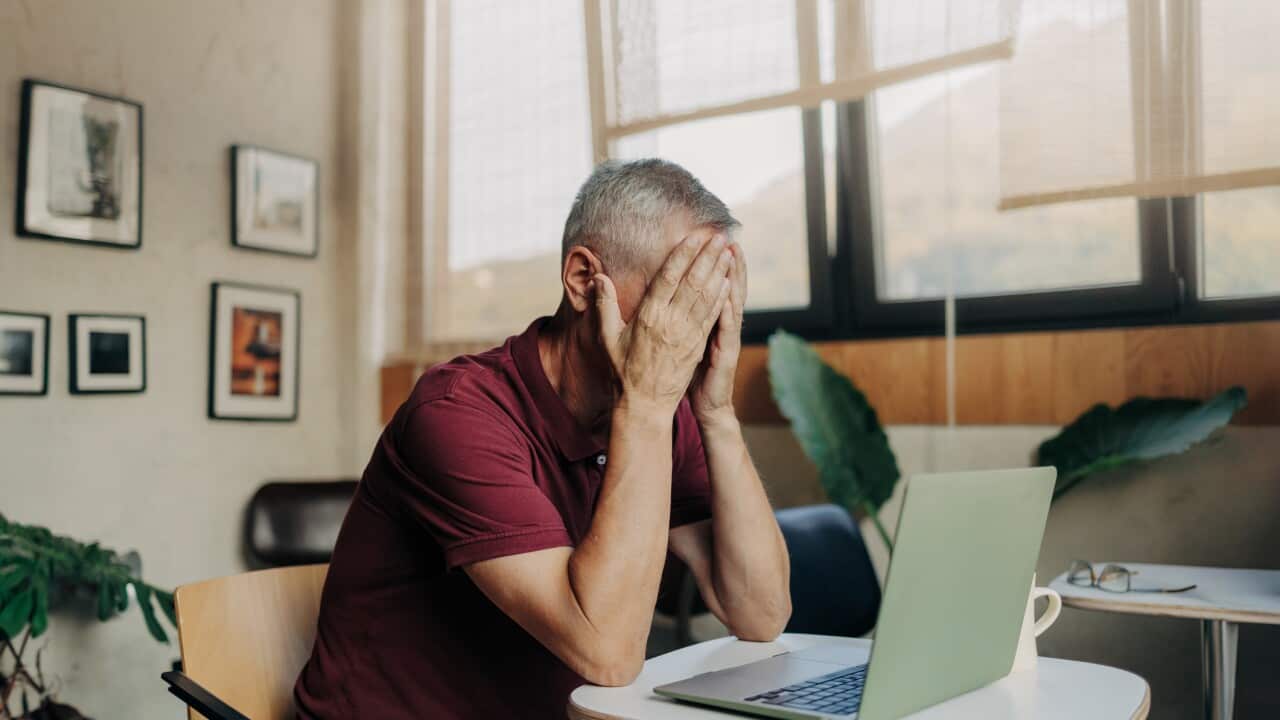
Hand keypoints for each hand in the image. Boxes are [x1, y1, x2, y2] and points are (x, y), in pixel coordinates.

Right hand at [594, 231, 733, 416]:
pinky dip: (722, 297)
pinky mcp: (698, 346)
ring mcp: (687, 335)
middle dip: (708, 256)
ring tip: (727, 251)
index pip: (668, 277)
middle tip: (719, 236)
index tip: (694, 236)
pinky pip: (712, 317)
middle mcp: (670, 323)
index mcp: (648, 317)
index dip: (683, 254)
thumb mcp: (607, 338)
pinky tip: (729, 282)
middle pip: (693, 282)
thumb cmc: (622, 370)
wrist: (644, 405)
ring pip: (707, 297)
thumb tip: (597, 277)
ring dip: (719, 272)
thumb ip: (604, 305)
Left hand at [690, 240, 746, 423]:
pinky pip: (726, 331)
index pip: (705, 285)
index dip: (704, 262)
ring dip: (732, 278)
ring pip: (730, 303)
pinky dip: (728, 312)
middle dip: (722, 261)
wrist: (706, 405)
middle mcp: (717, 324)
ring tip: (732, 255)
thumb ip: (675, 318)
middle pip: (721, 287)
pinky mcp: (724, 355)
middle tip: (724, 236)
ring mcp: (724, 338)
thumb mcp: (681, 342)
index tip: (703, 238)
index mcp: (703, 319)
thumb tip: (661, 296)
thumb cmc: (689, 372)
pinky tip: (727, 296)